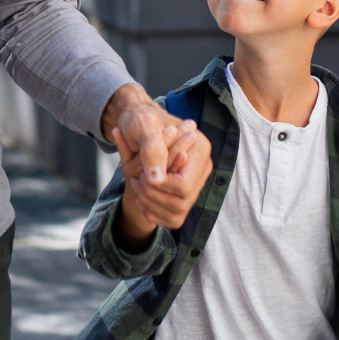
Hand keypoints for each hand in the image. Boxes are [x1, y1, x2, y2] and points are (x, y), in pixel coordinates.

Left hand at [100, 84, 212, 239]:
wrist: (137, 124)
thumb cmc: (140, 121)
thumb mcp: (143, 126)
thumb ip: (153, 150)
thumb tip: (156, 178)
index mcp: (200, 148)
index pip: (184, 184)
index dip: (160, 185)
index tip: (142, 175)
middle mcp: (203, 167)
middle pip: (182, 202)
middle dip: (153, 195)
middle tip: (135, 180)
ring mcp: (196, 182)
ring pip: (177, 213)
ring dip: (151, 203)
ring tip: (136, 183)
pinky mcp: (185, 194)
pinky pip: (173, 218)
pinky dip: (152, 211)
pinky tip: (141, 194)